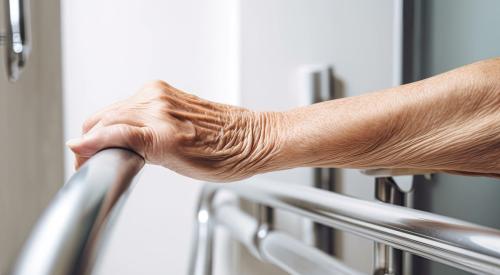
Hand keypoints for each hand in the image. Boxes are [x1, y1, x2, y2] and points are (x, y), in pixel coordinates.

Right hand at [67, 81, 284, 181]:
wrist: (251, 139)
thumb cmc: (225, 158)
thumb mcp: (177, 166)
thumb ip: (137, 151)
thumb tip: (103, 145)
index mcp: (162, 132)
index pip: (106, 134)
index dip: (87, 150)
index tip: (81, 162)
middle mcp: (158, 107)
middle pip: (103, 119)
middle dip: (91, 140)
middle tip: (93, 160)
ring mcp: (161, 95)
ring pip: (113, 110)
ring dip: (105, 128)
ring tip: (111, 149)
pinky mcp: (164, 90)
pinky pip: (129, 103)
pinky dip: (121, 118)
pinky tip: (128, 132)